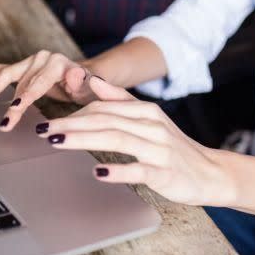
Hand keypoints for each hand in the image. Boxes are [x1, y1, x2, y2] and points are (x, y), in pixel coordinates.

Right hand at [0, 50, 98, 130]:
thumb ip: (84, 82)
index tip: (15, 108)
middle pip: (20, 82)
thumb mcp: (91, 88)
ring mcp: (30, 62)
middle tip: (4, 121)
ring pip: (6, 75)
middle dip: (10, 103)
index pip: (38, 82)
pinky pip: (0, 70)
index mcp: (58, 63)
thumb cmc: (88, 87)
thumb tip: (74, 75)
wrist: (85, 80)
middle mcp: (42, 58)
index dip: (26, 96)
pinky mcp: (22, 68)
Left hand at [38, 76, 234, 205]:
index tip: (50, 121)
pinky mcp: (164, 172)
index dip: (74, 113)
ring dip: (83, 139)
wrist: (211, 172)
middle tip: (43, 130)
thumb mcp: (149, 118)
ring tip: (57, 143)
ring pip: (116, 139)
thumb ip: (121, 99)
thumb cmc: (174, 147)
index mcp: (145, 111)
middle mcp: (151, 125)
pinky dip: (118, 170)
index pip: (103, 107)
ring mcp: (158, 149)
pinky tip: (98, 173)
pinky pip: (139, 169)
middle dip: (70, 124)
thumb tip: (92, 82)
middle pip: (104, 120)